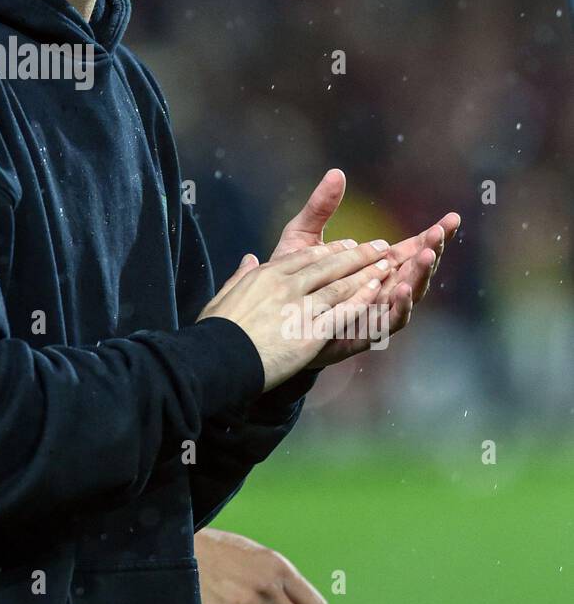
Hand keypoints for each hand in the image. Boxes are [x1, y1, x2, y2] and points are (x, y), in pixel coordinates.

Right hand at [197, 239, 393, 387]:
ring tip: (387, 264)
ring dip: (367, 273)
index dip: (330, 250)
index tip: (347, 245)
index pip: (305, 257)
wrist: (219, 359)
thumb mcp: (224, 295)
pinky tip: (378, 290)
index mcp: (266, 275)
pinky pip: (344, 311)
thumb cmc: (216, 332)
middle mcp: (287, 285)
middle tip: (378, 247)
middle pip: (329, 265)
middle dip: (357, 255)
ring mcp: (301, 307)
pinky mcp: (312, 332)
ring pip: (341, 285)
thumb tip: (249, 258)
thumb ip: (240, 275)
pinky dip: (363, 298)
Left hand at [265, 168, 460, 366]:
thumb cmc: (289, 277)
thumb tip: (337, 172)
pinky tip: (400, 288)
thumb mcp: (303, 236)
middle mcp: (379, 289)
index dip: (431, 235)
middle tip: (438, 234)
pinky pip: (387, 322)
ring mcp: (373, 311)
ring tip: (425, 255)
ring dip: (419, 276)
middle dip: (430, 252)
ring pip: (408, 295)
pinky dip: (398, 306)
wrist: (267, 319)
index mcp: (372, 266)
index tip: (451, 219)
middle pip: (416, 272)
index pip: (409, 249)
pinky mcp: (362, 333)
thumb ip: (321, 208)